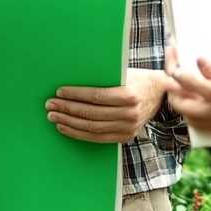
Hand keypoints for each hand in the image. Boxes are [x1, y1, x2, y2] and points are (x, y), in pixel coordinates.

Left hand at [45, 68, 173, 143]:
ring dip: (70, 123)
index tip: (59, 92)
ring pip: (92, 128)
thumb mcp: (124, 72)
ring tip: (54, 117)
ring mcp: (128, 128)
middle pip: (91, 114)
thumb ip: (104, 76)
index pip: (96, 97)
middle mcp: (130, 113)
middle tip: (50, 105)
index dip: (76, 95)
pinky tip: (66, 128)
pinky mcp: (125, 136)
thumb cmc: (136, 78)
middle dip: (68, 109)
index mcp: (129, 95)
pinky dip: (79, 134)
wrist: (159, 92)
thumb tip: (74, 73)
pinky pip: (98, 138)